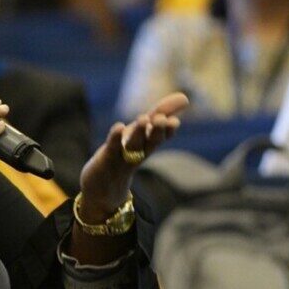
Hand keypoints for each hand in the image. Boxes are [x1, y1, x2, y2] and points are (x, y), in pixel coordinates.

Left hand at [77, 92, 187, 221]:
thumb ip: (160, 115)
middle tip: (162, 120)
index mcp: (147, 144)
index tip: (176, 123)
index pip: (161, 134)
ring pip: (134, 144)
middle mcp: (138, 151)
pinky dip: (116, 137)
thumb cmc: (124, 157)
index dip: (169, 129)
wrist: (103, 190)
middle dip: (157, 131)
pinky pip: (112, 147)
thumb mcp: (141, 134)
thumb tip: (185, 97)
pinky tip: (119, 127)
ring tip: (144, 119)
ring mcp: (122, 156)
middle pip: (150, 141)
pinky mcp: (106, 158)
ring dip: (139, 132)